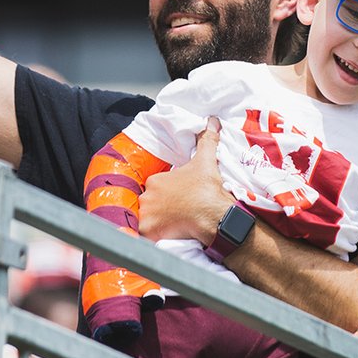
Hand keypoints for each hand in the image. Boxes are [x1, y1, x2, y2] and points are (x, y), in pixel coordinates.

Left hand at [138, 117, 231, 245]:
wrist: (213, 215)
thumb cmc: (207, 189)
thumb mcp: (206, 160)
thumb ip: (206, 140)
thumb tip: (212, 121)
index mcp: (156, 180)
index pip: (155, 188)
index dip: (165, 194)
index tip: (177, 201)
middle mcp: (147, 196)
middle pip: (148, 203)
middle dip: (158, 209)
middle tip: (174, 215)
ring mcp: (146, 214)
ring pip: (145, 219)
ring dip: (154, 222)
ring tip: (170, 227)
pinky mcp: (148, 231)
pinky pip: (144, 235)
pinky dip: (151, 236)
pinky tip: (163, 236)